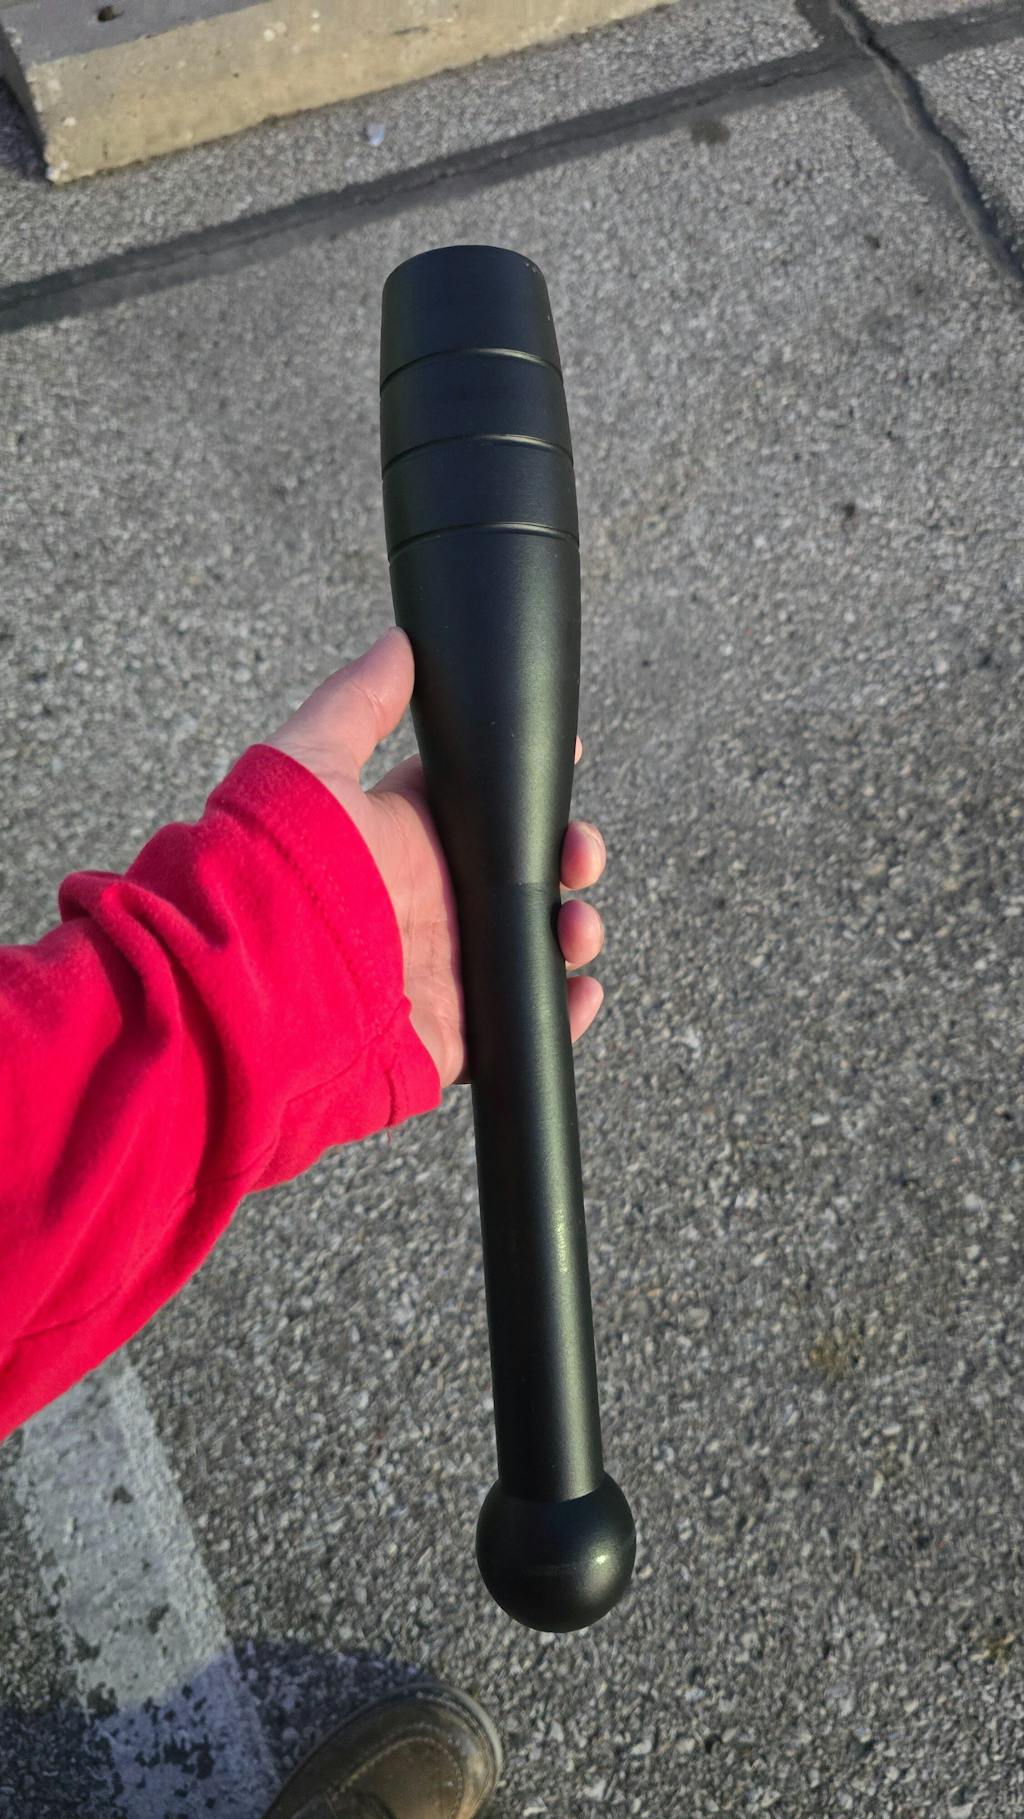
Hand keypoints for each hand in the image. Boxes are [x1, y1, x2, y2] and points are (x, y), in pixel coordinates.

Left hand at [267, 628, 606, 1089]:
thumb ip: (358, 704)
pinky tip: (581, 991)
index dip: (528, 784)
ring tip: (578, 927)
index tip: (567, 759)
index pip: (482, 805)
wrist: (257, 988)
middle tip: (582, 854)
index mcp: (405, 840)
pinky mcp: (454, 1032)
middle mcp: (430, 903)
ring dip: (573, 929)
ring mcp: (445, 968)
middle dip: (568, 856)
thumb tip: (400, 642)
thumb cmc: (274, 871)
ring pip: (534, 945)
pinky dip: (563, 1011)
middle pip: (524, 874)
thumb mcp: (311, 766)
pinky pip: (525, 1023)